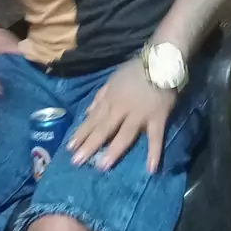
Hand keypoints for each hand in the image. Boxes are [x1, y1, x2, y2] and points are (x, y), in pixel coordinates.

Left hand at [68, 58, 176, 172]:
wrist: (161, 61)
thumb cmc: (136, 70)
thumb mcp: (112, 79)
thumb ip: (100, 97)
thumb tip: (87, 113)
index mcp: (110, 99)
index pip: (92, 119)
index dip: (81, 133)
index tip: (69, 148)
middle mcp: (122, 109)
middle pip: (103, 129)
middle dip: (89, 145)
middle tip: (77, 162)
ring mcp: (140, 115)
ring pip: (124, 135)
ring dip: (113, 151)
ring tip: (102, 167)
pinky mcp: (158, 118)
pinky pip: (155, 137)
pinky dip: (154, 153)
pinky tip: (151, 169)